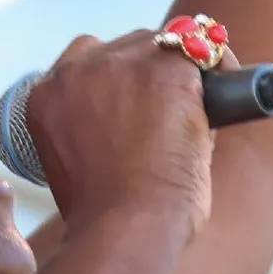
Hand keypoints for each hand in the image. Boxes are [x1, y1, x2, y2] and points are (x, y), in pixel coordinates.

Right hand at [23, 31, 217, 239]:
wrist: (125, 226)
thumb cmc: (104, 217)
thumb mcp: (71, 166)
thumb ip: (88, 130)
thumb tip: (131, 122)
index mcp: (45, 97)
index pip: (83, 63)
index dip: (114, 82)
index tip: (132, 105)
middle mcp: (75, 71)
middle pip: (124, 48)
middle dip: (148, 77)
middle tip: (168, 117)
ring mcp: (120, 64)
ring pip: (165, 46)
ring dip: (180, 76)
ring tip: (195, 115)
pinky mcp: (165, 69)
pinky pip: (204, 55)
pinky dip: (221, 74)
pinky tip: (226, 103)